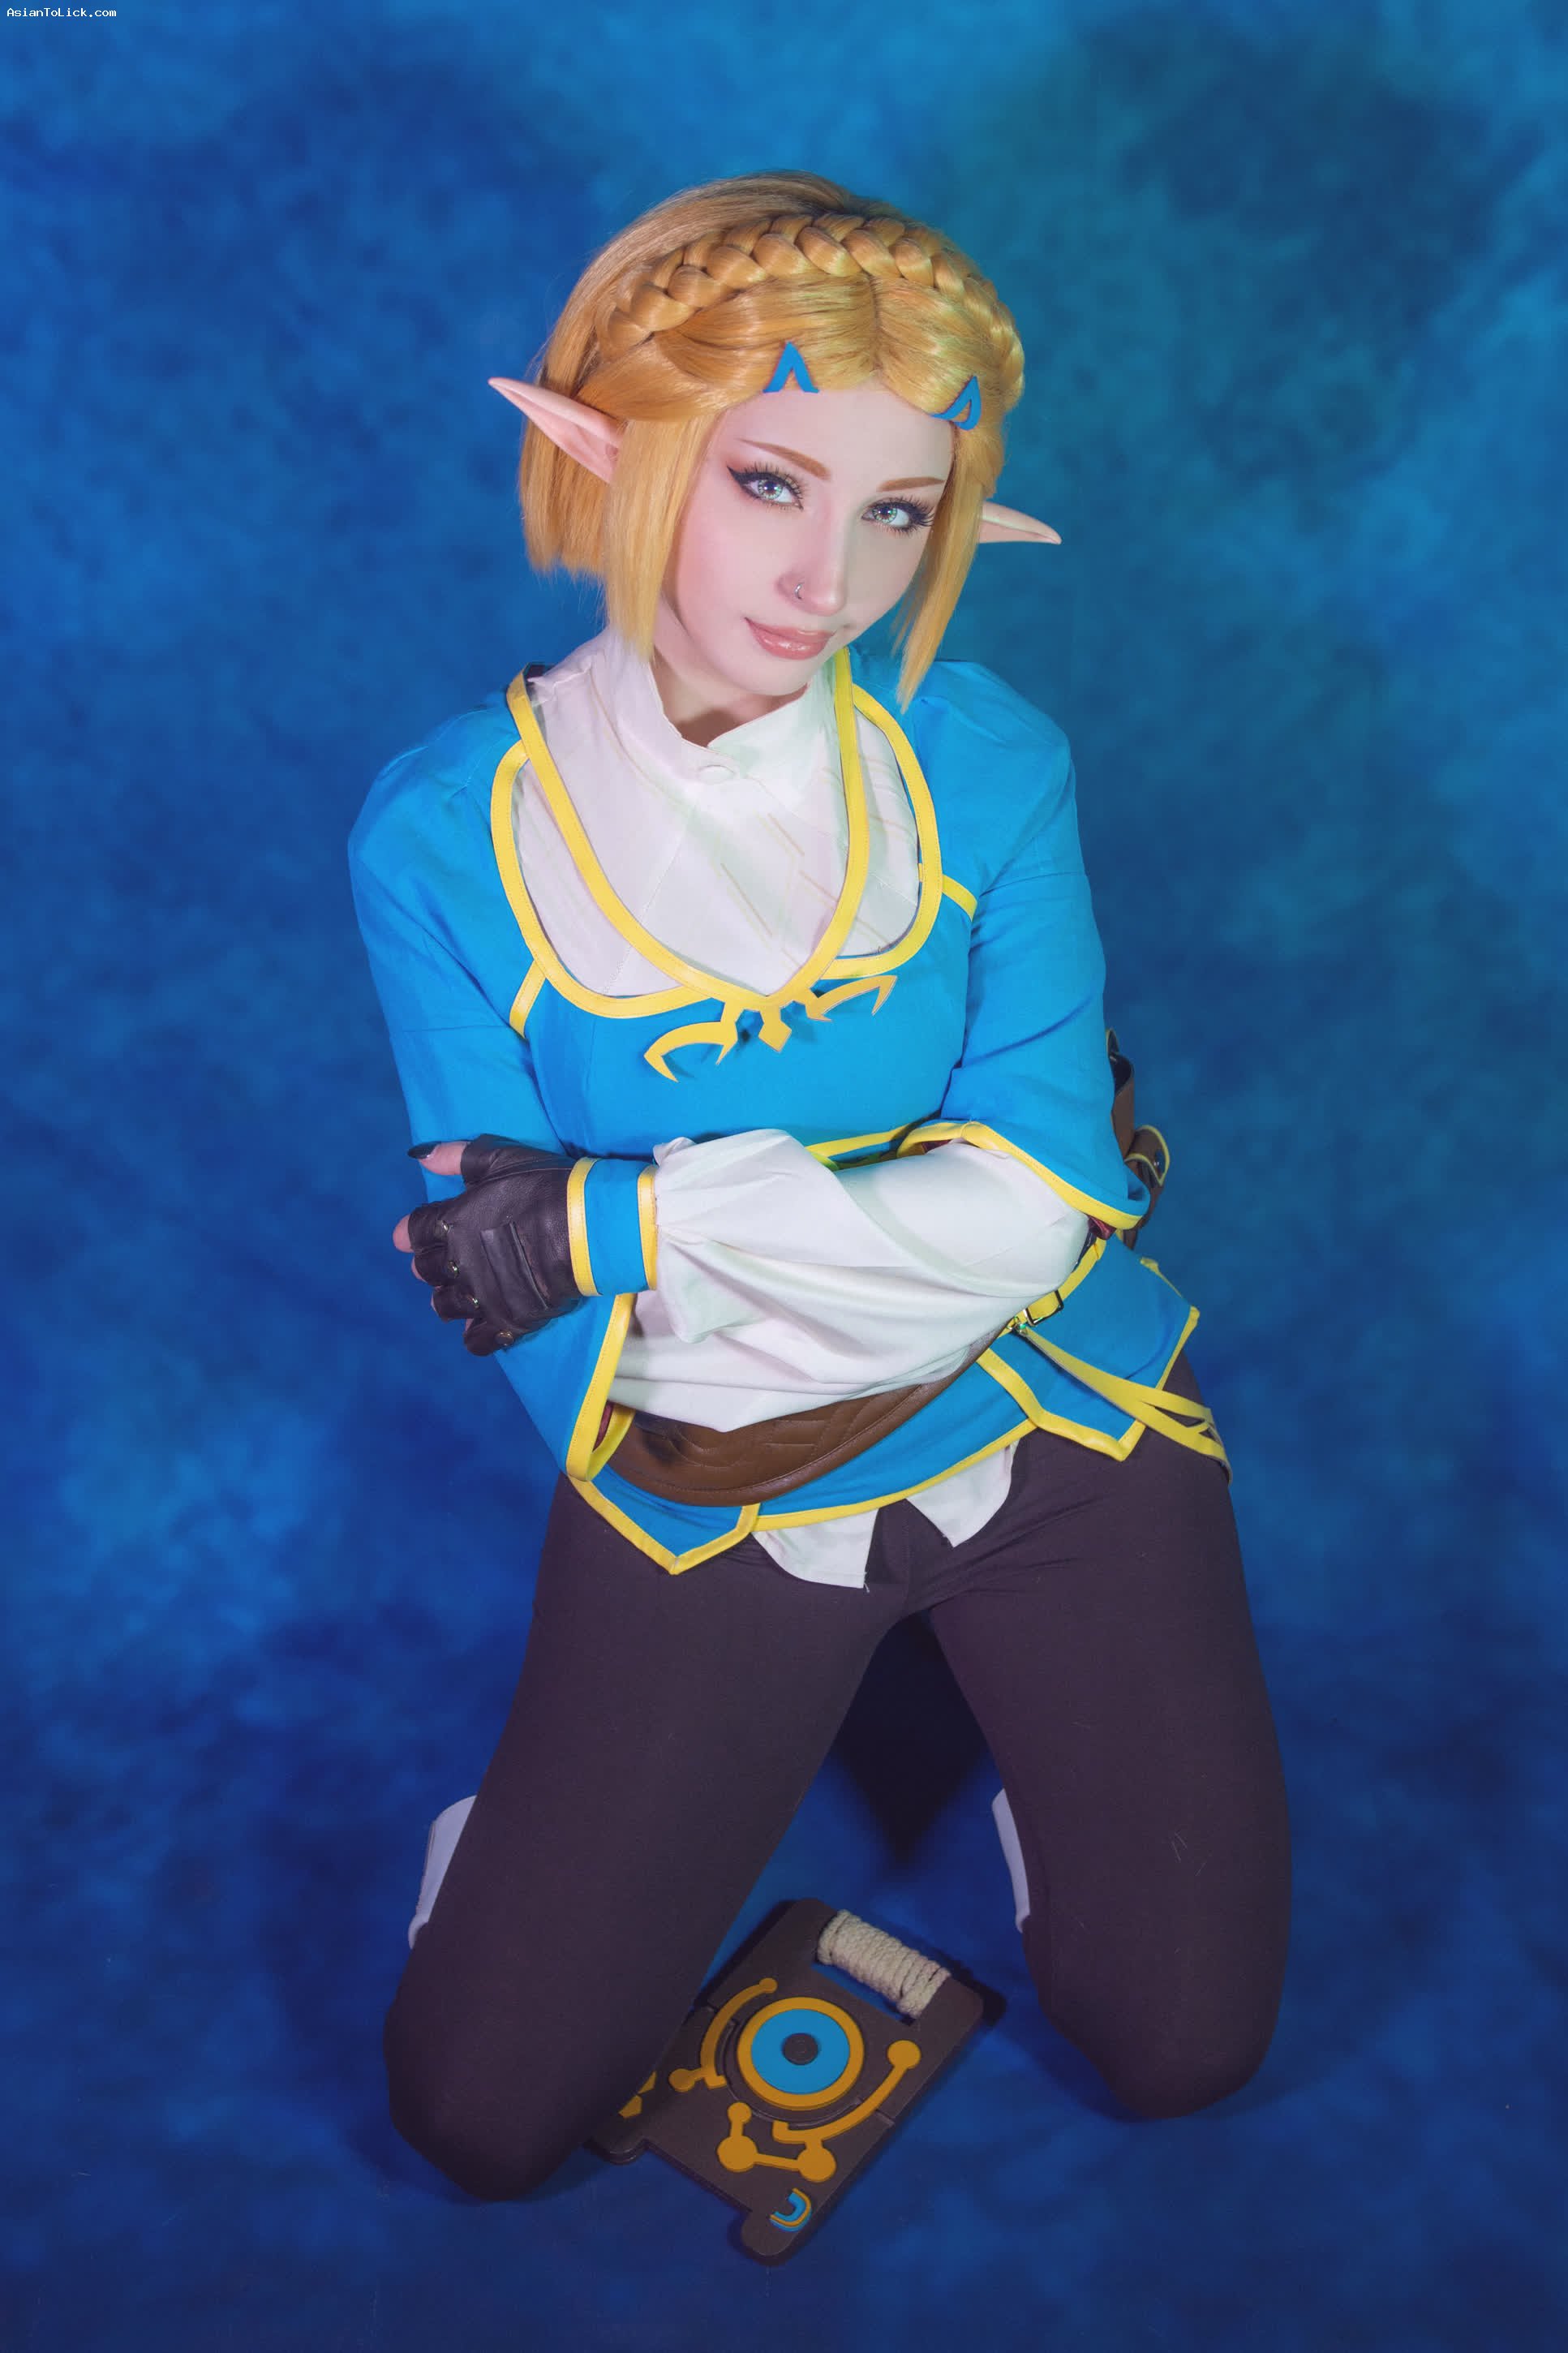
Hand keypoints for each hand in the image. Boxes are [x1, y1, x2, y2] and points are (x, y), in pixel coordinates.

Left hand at [394, 1135, 583, 1355]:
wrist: (587, 1228)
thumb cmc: (545, 1187)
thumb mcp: (501, 1159)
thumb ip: (457, 1158)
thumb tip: (419, 1157)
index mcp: (452, 1222)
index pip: (415, 1232)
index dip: (412, 1234)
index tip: (411, 1237)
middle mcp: (458, 1263)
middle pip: (427, 1271)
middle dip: (432, 1266)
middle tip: (446, 1263)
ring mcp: (481, 1296)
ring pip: (445, 1307)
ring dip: (448, 1300)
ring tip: (462, 1294)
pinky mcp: (506, 1320)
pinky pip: (477, 1341)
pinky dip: (475, 1335)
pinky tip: (484, 1325)